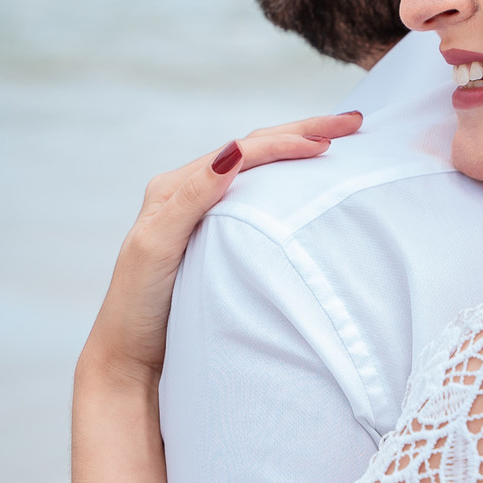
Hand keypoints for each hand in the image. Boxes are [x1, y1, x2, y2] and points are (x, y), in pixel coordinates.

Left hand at [79, 113, 362, 383]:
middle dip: (304, 131)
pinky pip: (259, 198)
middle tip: (352, 123)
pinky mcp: (218, 241)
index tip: (330, 141)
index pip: (244, 150)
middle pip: (255, 150)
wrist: (130, 359)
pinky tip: (310, 181)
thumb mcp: (156, 246)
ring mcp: (206, 216)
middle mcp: (191, 193)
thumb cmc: (139, 307)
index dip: (288, 140)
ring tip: (338, 139)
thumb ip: (191, 198)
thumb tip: (233, 152)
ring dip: (298, 149)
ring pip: (260, 171)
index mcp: (176, 188)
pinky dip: (288, 181)